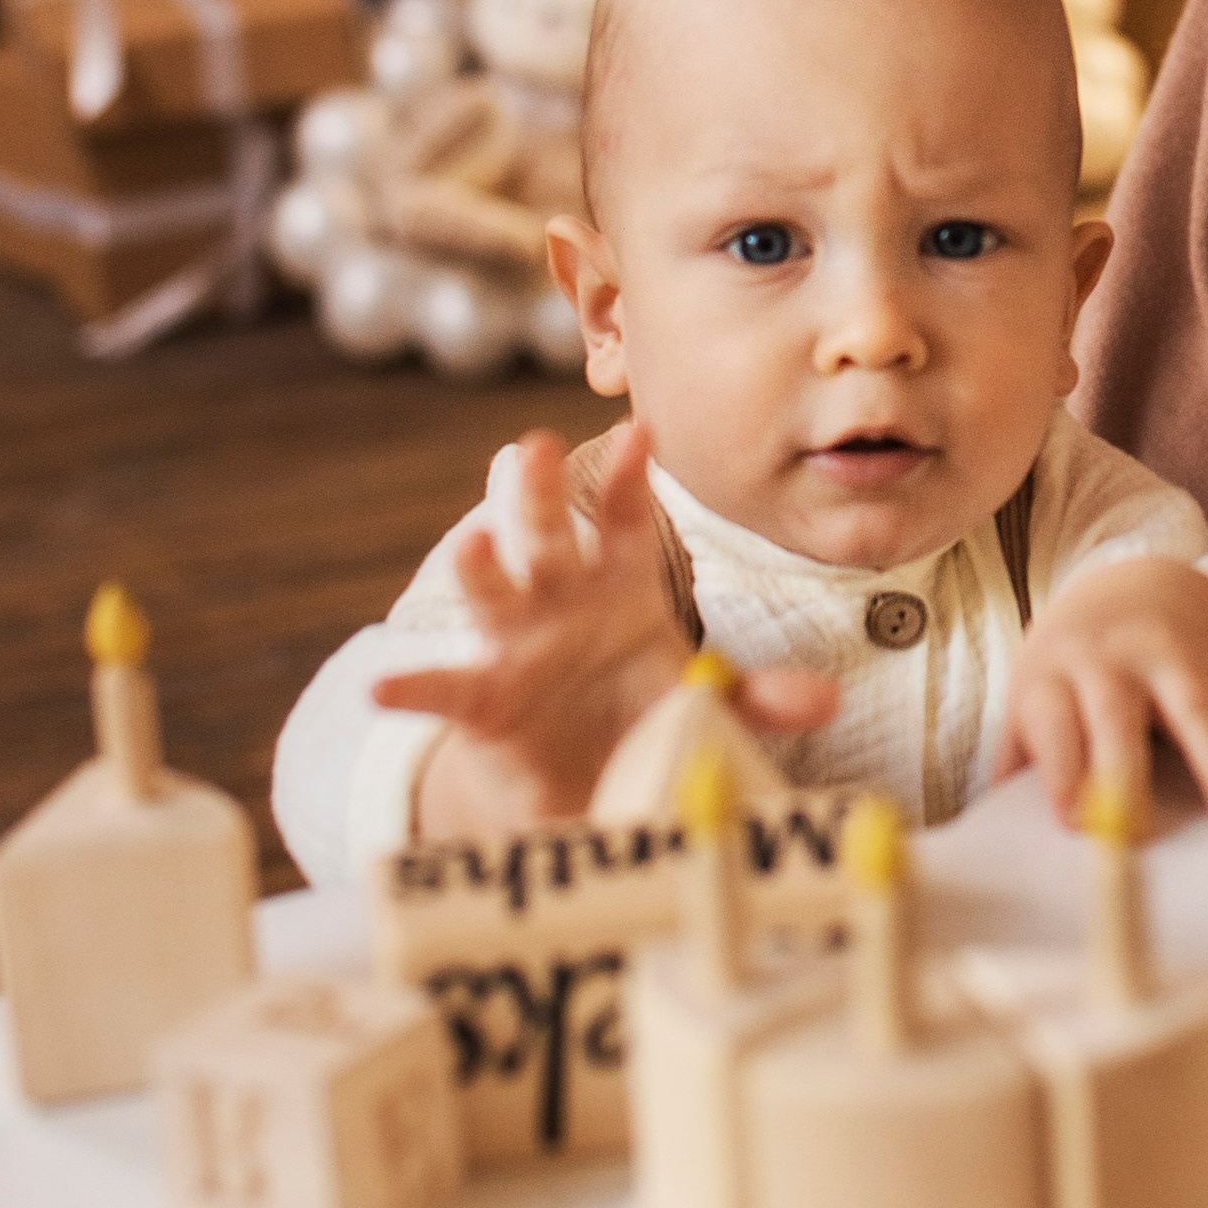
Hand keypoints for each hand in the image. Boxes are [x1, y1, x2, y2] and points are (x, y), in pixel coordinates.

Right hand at [376, 423, 838, 837]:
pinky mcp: (481, 699)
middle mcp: (559, 596)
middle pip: (546, 532)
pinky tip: (382, 682)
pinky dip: (412, 685)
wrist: (577, 774)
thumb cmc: (639, 711)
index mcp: (617, 582)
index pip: (624, 516)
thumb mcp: (701, 702)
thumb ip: (756, 697)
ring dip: (481, 566)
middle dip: (537, 490)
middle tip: (530, 445)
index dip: (629, 476)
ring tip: (473, 541)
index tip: (640, 434)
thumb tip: (825, 700)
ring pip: (493, 591)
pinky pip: (444, 687)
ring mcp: (514, 642)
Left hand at [1002, 557, 1207, 829]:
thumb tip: (995, 838)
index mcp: (1057, 675)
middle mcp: (1115, 657)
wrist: (1132, 573)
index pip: (1053, 725)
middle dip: (1127, 773)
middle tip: (1143, 833)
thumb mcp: (1033, 696)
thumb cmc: (1074, 664)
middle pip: (1118, 716)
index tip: (1075, 823)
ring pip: (1203, 705)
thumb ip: (1020, 761)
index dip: (1060, 771)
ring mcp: (1181, 648)